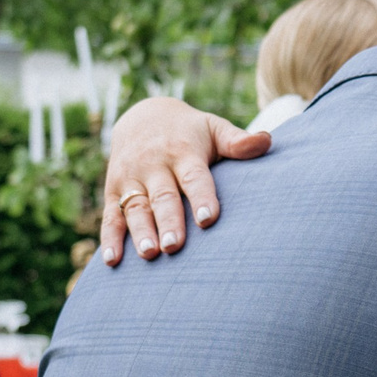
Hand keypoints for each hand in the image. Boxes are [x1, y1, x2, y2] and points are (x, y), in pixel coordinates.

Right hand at [98, 99, 272, 264]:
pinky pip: (111, 216)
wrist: (142, 115)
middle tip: (174, 246)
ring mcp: (131, 179)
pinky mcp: (113, 192)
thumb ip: (237, 141)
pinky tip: (113, 261)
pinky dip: (109, 238)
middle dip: (168, 221)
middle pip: (162, 197)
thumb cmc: (190, 131)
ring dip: (141, 232)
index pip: (194, 177)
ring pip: (135, 208)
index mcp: (183, 152)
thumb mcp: (213, 128)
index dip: (201, 197)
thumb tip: (267, 141)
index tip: (209, 219)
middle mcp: (154, 165)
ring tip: (150, 254)